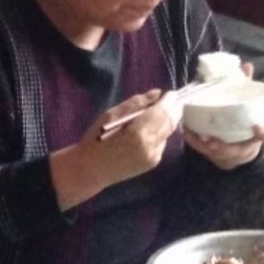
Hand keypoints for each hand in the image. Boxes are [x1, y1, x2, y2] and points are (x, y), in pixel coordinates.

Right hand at [49, 89, 181, 209]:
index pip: (163, 112)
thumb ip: (136, 103)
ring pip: (168, 132)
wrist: (91, 170)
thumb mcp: (112, 114)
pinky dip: (159, 132)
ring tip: (157, 113)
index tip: (170, 93)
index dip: (170, 101)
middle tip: (171, 99)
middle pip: (171, 123)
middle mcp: (151, 146)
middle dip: (173, 109)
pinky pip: (162, 142)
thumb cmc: (96, 139)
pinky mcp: (153, 163)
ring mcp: (154, 156)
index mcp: (138, 132)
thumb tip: (157, 94)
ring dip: (166, 121)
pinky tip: (149, 130)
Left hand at [183, 62, 263, 169]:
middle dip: (224, 147)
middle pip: (237, 150)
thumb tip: (246, 65)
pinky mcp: (216, 154)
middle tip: (213, 142)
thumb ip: (247, 87)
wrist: (240, 147)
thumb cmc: (243, 122)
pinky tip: (186, 132)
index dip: (263, 131)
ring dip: (205, 146)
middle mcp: (245, 147)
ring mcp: (230, 153)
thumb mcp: (247, 105)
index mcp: (257, 134)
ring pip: (218, 153)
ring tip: (193, 134)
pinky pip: (205, 151)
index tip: (258, 126)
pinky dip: (195, 143)